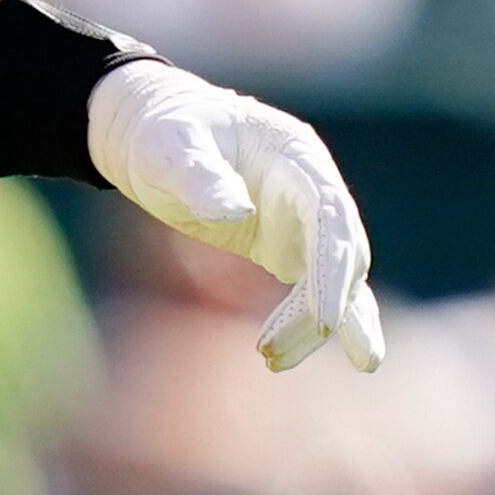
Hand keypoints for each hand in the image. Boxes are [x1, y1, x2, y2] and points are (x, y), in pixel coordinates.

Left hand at [87, 60, 386, 374]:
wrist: (151, 135)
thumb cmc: (163, 133)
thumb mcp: (170, 146)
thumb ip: (199, 174)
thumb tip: (238, 212)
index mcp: (295, 154)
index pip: (329, 213)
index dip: (332, 265)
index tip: (324, 316)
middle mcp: (312, 189)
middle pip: (342, 251)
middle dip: (339, 301)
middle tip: (319, 337)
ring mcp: (304, 221)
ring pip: (336, 280)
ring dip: (316, 324)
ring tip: (275, 361)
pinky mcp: (287, 249)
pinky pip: (310, 293)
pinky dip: (300, 325)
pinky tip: (278, 357)